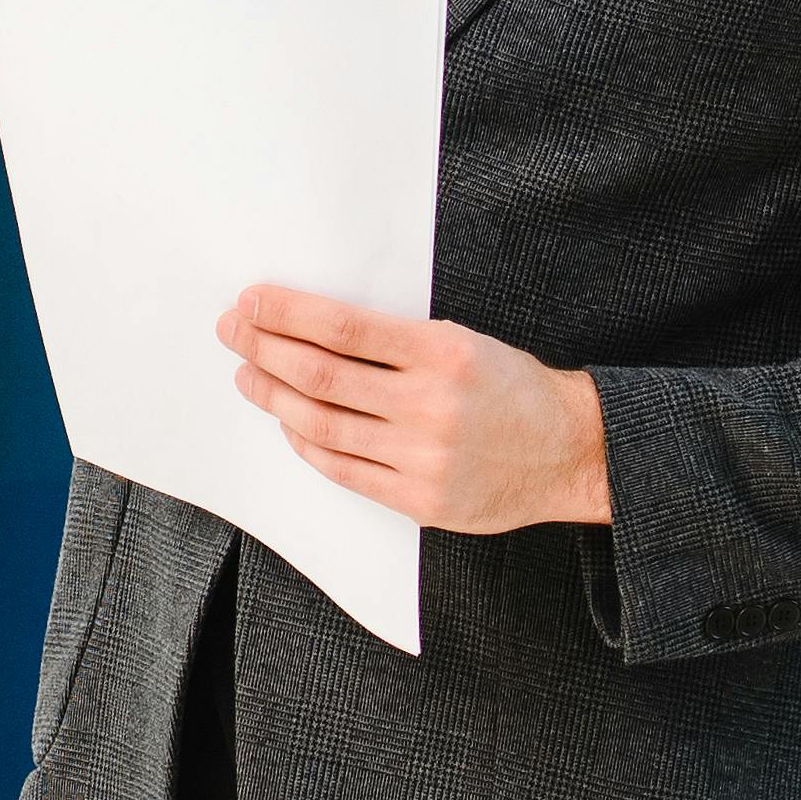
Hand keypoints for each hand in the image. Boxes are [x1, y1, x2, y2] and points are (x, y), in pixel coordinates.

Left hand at [218, 288, 614, 535]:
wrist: (568, 451)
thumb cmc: (508, 386)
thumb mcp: (461, 341)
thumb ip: (393, 339)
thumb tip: (308, 325)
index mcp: (443, 353)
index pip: (342, 327)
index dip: (287, 313)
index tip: (250, 300)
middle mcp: (431, 406)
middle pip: (320, 376)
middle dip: (263, 349)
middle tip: (232, 331)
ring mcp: (423, 457)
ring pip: (322, 425)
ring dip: (273, 397)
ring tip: (248, 375)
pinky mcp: (419, 499)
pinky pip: (343, 470)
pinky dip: (306, 444)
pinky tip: (288, 423)